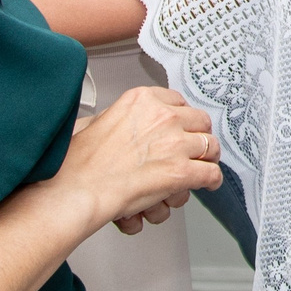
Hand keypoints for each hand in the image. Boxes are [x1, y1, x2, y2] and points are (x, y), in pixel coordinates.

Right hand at [54, 86, 221, 234]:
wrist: (79, 189)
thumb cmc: (81, 163)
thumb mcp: (96, 121)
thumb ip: (119, 117)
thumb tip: (126, 124)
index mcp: (142, 100)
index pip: (178, 102)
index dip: (182, 118)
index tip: (182, 126)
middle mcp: (163, 117)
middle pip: (200, 121)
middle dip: (198, 136)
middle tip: (195, 148)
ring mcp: (175, 143)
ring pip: (210, 147)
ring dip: (205, 159)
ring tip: (201, 167)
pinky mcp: (181, 171)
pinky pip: (211, 174)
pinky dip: (211, 181)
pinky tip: (208, 184)